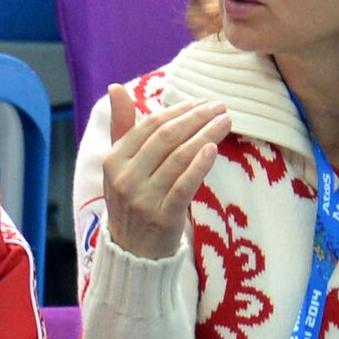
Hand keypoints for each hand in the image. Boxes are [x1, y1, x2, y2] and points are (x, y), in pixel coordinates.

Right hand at [101, 84, 229, 258]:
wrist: (133, 251)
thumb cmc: (131, 200)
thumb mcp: (119, 164)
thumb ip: (121, 126)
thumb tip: (115, 87)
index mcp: (113, 160)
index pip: (148, 126)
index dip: (177, 111)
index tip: (201, 102)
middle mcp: (125, 178)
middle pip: (166, 138)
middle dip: (196, 118)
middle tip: (219, 107)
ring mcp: (143, 199)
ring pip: (179, 158)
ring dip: (206, 135)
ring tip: (225, 122)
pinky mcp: (163, 217)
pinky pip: (184, 186)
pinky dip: (199, 165)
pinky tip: (214, 148)